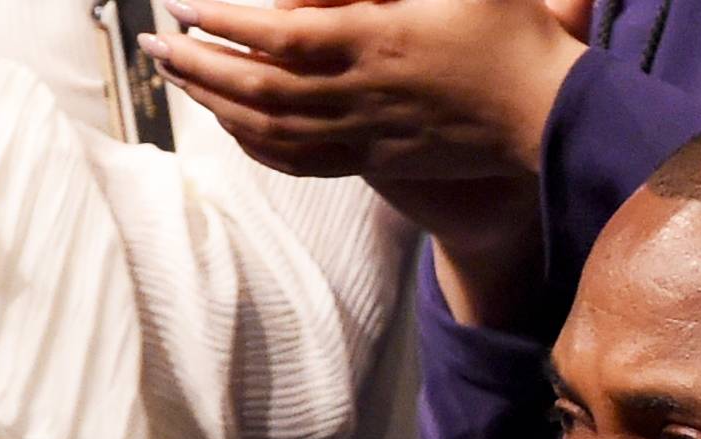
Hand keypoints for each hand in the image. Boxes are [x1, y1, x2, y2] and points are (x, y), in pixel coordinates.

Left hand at [143, 0, 587, 182]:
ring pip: (271, 128)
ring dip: (215, 104)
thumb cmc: (509, 34)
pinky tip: (233, 127)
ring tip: (179, 80)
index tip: (179, 6)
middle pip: (255, 87)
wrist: (547, 117)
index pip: (274, 33)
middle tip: (152, 46)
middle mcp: (359, 94)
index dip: (219, 20)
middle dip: (195, 65)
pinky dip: (256, 144)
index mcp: (372, 42)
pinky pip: (302, 161)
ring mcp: (366, 134)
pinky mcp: (377, 160)